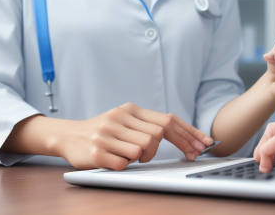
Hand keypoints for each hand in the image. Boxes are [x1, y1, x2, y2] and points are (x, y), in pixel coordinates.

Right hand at [49, 103, 213, 170]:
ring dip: (141, 158)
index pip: (168, 120)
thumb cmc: (105, 130)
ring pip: (142, 150)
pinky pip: (124, 164)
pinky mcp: (96, 152)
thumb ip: (149, 125)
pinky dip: (125, 165)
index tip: (204, 145)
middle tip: (159, 156)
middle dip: (163, 149)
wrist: (69, 135)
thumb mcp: (126, 120)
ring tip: (129, 155)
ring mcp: (107, 134)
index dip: (189, 133)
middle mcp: (119, 118)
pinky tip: (114, 159)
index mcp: (130, 110)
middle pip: (158, 135)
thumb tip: (184, 135)